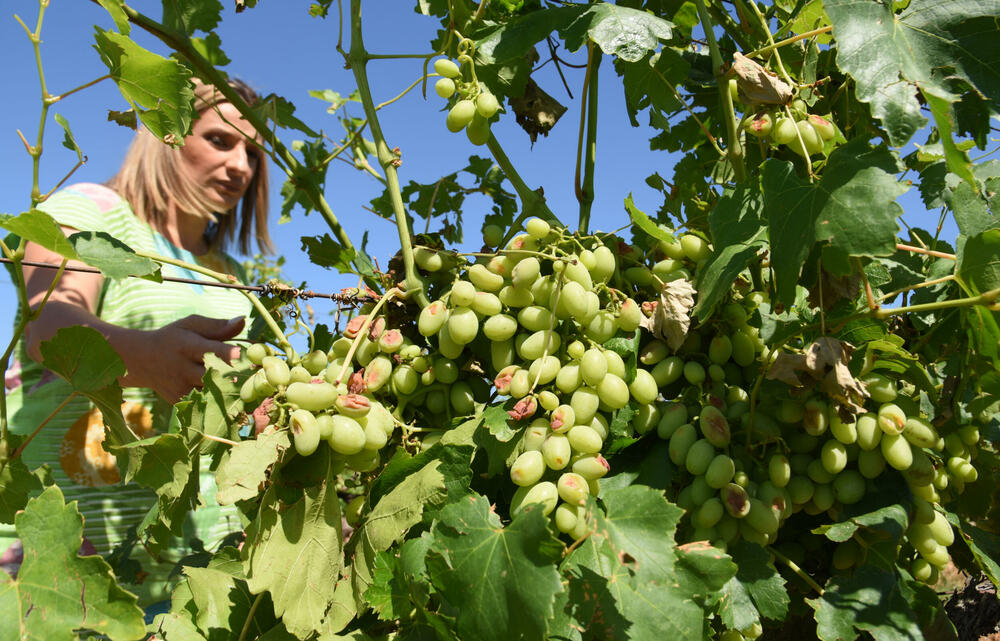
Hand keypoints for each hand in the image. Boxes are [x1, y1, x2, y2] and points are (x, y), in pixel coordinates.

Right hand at [122, 315, 244, 402]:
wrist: (142, 360)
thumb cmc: (174, 338)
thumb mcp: (191, 326)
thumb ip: (218, 326)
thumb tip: (243, 321)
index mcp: (187, 346)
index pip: (208, 350)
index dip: (225, 353)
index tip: (241, 355)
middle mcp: (183, 369)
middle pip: (213, 375)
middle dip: (235, 375)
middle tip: (257, 374)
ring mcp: (181, 388)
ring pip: (211, 393)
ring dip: (232, 391)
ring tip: (252, 387)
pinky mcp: (181, 401)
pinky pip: (205, 403)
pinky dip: (221, 402)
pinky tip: (236, 399)